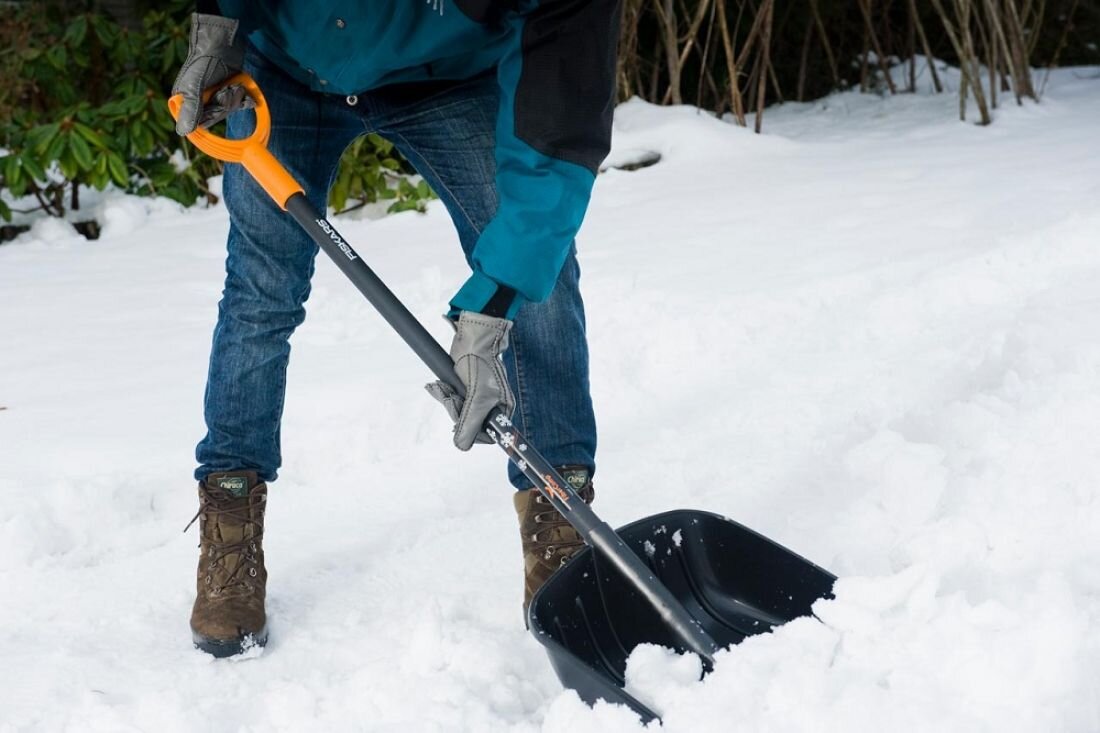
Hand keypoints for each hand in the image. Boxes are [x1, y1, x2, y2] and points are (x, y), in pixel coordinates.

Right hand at [171, 13, 253, 135]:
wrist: (223, 43)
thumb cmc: (204, 62)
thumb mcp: (195, 86)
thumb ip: (191, 109)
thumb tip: (183, 132)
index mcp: (186, 101)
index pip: (200, 123)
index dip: (211, 116)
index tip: (218, 105)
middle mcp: (200, 101)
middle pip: (217, 116)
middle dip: (224, 103)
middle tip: (225, 88)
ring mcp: (216, 97)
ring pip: (229, 109)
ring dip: (234, 97)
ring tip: (231, 83)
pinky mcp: (229, 92)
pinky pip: (239, 104)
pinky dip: (243, 97)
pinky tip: (240, 86)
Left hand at [426, 311, 515, 450]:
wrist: (473, 338)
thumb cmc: (481, 364)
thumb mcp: (477, 397)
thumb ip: (471, 423)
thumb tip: (462, 446)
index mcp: (502, 410)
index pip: (485, 435)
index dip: (470, 429)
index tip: (460, 417)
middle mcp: (491, 406)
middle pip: (467, 422)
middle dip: (454, 409)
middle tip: (452, 395)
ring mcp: (477, 397)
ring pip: (457, 411)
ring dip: (447, 399)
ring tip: (443, 387)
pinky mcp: (465, 389)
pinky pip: (451, 399)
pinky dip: (444, 393)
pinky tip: (440, 385)